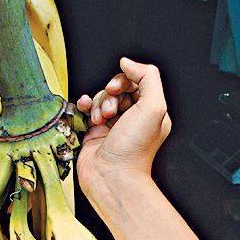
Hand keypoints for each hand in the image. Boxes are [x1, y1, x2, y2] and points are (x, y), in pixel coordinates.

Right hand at [76, 57, 171, 203]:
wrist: (111, 177)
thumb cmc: (133, 151)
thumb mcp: (153, 107)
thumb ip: (147, 77)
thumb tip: (128, 62)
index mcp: (151, 112)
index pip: (137, 82)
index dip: (124, 80)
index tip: (116, 88)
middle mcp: (133, 118)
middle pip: (117, 88)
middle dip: (110, 95)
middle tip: (110, 111)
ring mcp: (114, 125)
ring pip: (102, 98)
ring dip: (98, 103)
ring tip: (100, 120)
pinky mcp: (95, 132)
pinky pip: (88, 110)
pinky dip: (85, 106)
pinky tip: (85, 109)